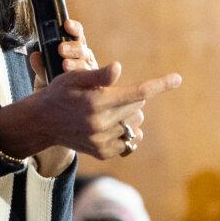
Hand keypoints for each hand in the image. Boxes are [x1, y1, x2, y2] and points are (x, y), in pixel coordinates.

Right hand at [0, 61, 181, 160]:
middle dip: (131, 97)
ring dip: (129, 115)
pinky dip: (125, 131)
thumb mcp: (73, 78)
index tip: (177, 78)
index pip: (137, 93)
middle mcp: (101, 123)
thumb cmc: (60, 93)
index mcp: (96, 102)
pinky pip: (129, 141)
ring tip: (108, 110)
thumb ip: (98, 75)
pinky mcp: (103, 153)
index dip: (160, 85)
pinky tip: (110, 125)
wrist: (43, 122)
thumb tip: (118, 67)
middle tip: (110, 94)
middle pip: (138, 106)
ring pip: (135, 124)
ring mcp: (102, 140)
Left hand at [30, 19, 96, 88]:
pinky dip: (82, 79)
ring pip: (85, 65)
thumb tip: (35, 56)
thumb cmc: (51, 82)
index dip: (74, 28)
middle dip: (72, 48)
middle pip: (82, 49)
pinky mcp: (92, 86)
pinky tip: (77, 80)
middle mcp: (85, 58)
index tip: (66, 24)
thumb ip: (40, 64)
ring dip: (75, 64)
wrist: (55, 104)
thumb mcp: (43, 72)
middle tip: (61, 49)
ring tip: (65, 65)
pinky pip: (88, 81)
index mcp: (75, 48)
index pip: (77, 34)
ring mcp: (90, 72)